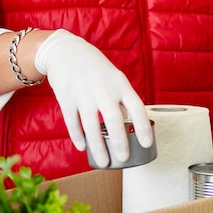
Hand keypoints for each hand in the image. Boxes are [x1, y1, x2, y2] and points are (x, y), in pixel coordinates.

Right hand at [35, 29, 152, 166]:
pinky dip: (78, 137)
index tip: (147, 143)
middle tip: (123, 158)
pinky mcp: (66, 97)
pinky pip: (72, 122)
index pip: (137, 107)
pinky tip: (83, 147)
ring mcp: (83, 93)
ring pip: (91, 125)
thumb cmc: (96, 68)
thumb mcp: (115, 78)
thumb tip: (129, 125)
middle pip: (114, 120)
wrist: (65, 50)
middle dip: (119, 142)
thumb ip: (122, 100)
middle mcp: (103, 89)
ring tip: (104, 162)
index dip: (143, 126)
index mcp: (120, 84)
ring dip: (98, 146)